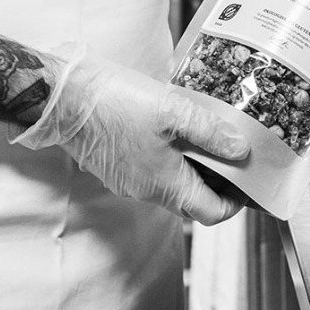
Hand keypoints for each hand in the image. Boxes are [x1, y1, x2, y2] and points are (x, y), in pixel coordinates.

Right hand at [12, 44, 248, 225]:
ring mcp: (127, 180)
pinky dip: (166, 156)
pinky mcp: (113, 165)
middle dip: (214, 177)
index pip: (212, 212)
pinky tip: (167, 126)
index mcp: (166, 184)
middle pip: (192, 198)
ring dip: (189, 164)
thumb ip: (208, 131)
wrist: (62, 98)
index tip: (246, 178)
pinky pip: (149, 169)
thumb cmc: (114, 103)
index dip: (235, 200)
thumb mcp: (170, 110)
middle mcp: (146, 191)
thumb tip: (241, 151)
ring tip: (200, 131)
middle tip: (228, 148)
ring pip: (170, 182)